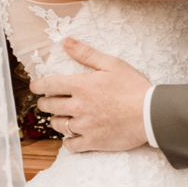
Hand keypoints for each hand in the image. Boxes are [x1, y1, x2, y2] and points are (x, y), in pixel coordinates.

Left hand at [30, 38, 151, 152]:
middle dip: (46, 102)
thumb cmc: (133, 86)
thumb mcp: (112, 64)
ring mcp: (83, 126)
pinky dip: (69, 140)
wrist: (150, 113)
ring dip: (57, 120)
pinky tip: (73, 135)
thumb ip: (86, 53)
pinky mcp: (91, 142)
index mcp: (80, 86)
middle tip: (50, 101)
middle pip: (49, 105)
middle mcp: (77, 106)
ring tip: (63, 116)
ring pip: (57, 125)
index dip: (38, 85)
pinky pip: (70, 144)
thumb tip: (65, 42)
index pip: (48, 85)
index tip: (36, 87)